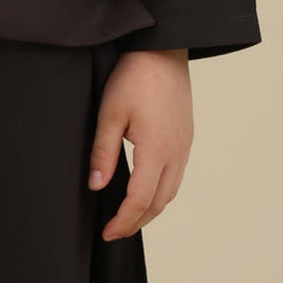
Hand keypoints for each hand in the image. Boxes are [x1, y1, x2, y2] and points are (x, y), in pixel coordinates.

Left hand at [88, 48, 191, 241]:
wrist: (163, 49)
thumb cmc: (134, 76)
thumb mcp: (110, 113)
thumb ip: (103, 152)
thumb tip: (96, 187)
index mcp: (157, 151)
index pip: (140, 200)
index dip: (123, 222)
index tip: (106, 233)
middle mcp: (176, 154)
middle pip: (159, 203)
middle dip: (136, 222)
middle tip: (114, 230)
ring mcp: (185, 146)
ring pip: (171, 192)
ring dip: (150, 209)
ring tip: (128, 215)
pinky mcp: (187, 137)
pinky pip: (177, 176)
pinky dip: (161, 192)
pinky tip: (146, 188)